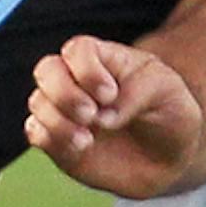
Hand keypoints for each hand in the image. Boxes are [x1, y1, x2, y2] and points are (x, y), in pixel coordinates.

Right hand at [26, 36, 205, 197]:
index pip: (77, 49)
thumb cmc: (170, 112)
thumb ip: (137, 94)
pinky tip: (79, 149)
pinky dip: (51, 139)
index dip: (86, 70)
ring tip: (89, 140)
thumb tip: (102, 117)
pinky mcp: (59, 141)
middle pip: (46, 69)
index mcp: (104, 60)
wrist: (170, 157)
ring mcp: (66, 111)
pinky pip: (35, 133)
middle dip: (64, 92)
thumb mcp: (168, 92)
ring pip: (38, 103)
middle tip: (91, 115)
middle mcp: (79, 82)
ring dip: (58, 121)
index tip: (111, 94)